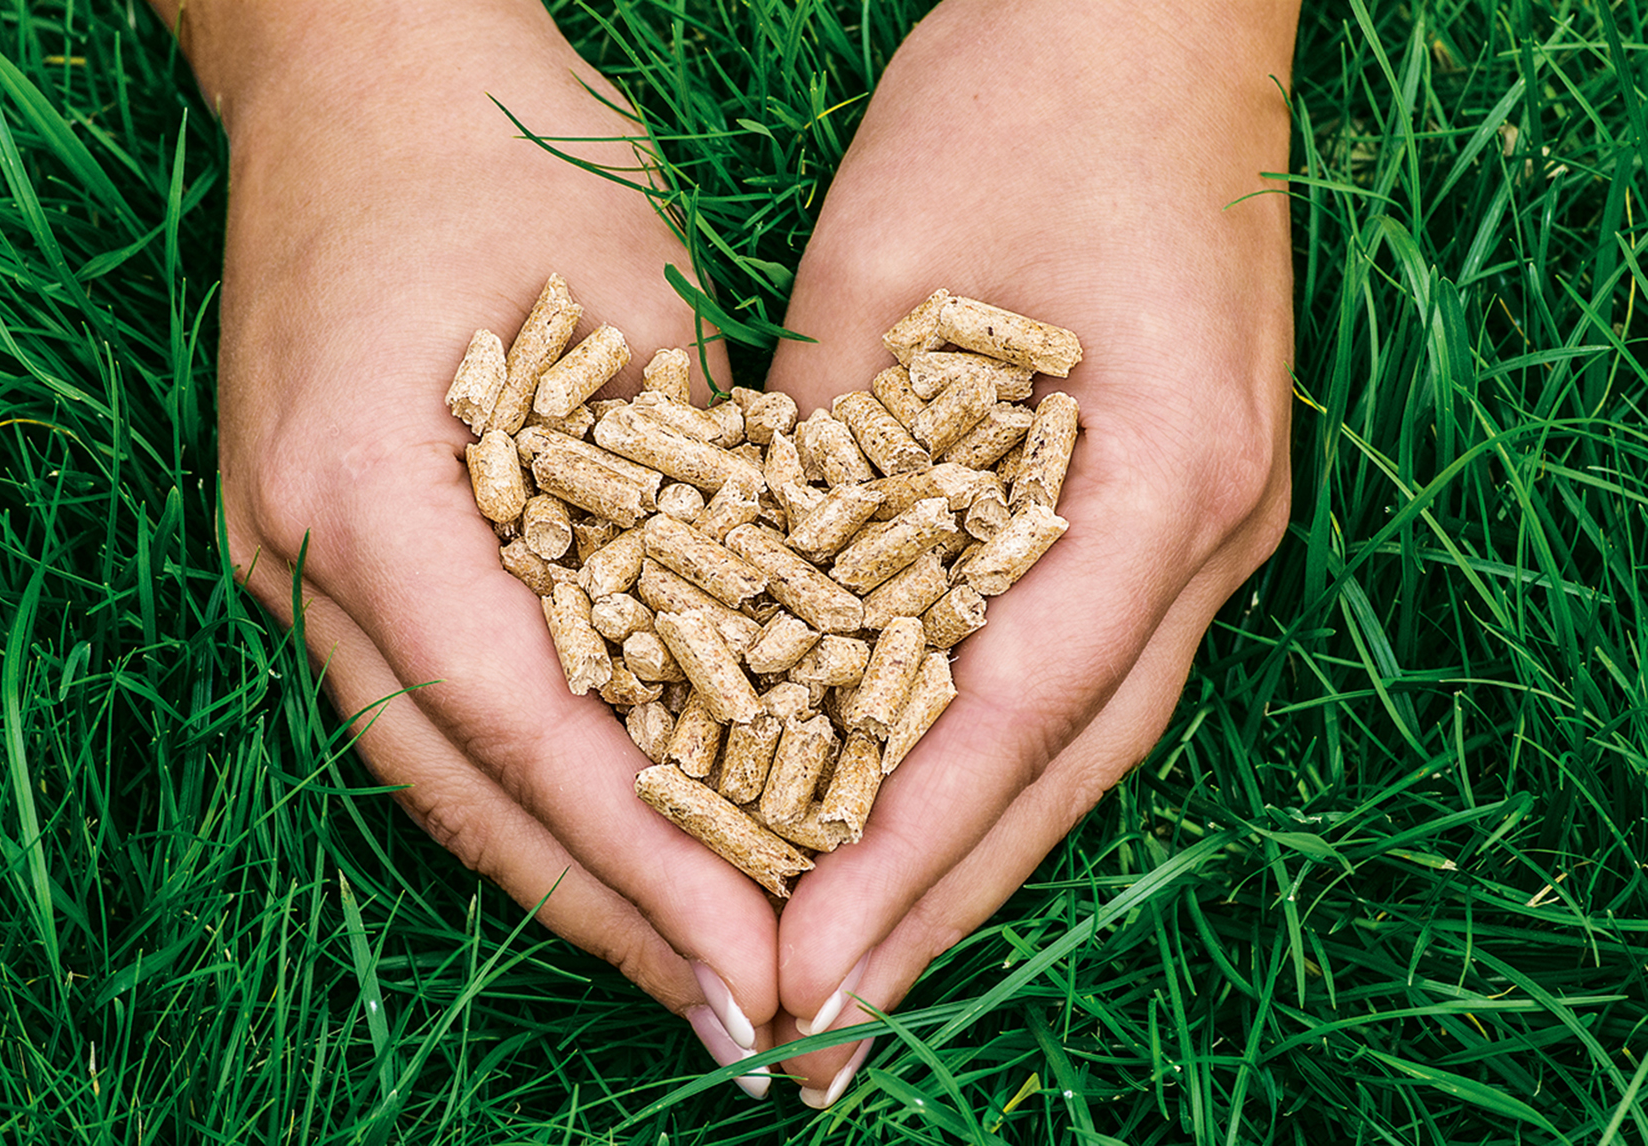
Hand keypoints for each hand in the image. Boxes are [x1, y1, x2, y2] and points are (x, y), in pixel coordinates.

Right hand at [162, 0, 780, 1092]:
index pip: (523, 727)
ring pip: (439, 763)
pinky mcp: (325, 541)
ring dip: (566, 868)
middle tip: (733, 1012)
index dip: (644, 859)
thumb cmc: (502, 146)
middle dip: (606, 908)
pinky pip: (433, 695)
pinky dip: (531, 781)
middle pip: (463, 786)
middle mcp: (303, 547)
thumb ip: (685, 490)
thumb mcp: (633, 310)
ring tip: (684, 959)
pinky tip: (614, 842)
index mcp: (367, 487)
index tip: (755, 954)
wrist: (357, 60)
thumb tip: (782, 659)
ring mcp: (293, 550)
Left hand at [763, 0, 1297, 1101]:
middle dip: (938, 904)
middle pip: (1061, 765)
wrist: (1147, 17)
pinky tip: (908, 827)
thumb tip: (757, 613)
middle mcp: (1201, 527)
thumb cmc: (1022, 100)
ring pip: (1070, 740)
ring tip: (857, 968)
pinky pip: (1062, 668)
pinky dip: (981, 761)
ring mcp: (1195, 525)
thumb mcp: (885, 271)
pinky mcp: (1157, 509)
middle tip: (824, 1031)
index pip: (1015, 714)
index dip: (910, 851)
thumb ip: (832, 457)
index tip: (809, 959)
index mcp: (1161, 472)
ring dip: (964, 856)